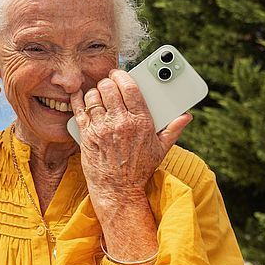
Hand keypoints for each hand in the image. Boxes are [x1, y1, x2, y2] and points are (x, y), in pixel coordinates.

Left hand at [69, 69, 190, 213]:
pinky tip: (79, 95)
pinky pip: (79, 110)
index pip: (130, 88)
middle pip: (109, 88)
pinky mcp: (86, 135)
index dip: (122, 76)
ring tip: (98, 94)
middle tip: (108, 84)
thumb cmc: (140, 169)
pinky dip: (78, 99)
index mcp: (141, 122)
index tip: (119, 74)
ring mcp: (101, 128)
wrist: (118, 190)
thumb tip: (186, 115)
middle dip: (108, 82)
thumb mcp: (161, 149)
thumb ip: (173, 129)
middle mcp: (121, 123)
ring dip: (95, 92)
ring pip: (93, 96)